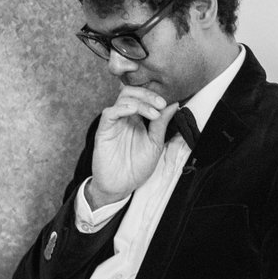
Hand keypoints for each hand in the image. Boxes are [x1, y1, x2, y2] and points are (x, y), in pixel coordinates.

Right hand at [87, 86, 180, 206]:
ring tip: (154, 113)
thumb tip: (174, 104)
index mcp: (137, 118)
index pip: (144, 96)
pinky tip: (133, 111)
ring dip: (140, 101)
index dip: (156, 94)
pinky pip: (110, 113)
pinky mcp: (104, 131)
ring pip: (122, 98)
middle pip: (132, 92)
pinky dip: (122, 108)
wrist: (121, 186)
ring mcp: (114, 122)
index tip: (169, 101)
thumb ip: (161, 124)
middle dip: (148, 94)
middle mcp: (125, 117)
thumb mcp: (155, 144)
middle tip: (161, 103)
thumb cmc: (137, 166)